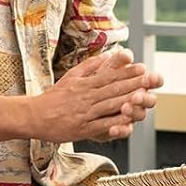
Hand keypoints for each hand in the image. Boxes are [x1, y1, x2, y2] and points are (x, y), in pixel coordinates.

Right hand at [33, 47, 162, 143]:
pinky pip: (101, 125)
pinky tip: (128, 120)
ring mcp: (84, 113)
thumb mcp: (71, 77)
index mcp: (84, 84)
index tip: (142, 68)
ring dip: (128, 101)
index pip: (109, 76)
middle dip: (134, 84)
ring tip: (144, 96)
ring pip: (109, 105)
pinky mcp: (81, 129)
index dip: (127, 72)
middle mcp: (86, 97)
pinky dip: (115, 122)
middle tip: (152, 79)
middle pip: (113, 89)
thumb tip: (107, 56)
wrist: (34, 116)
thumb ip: (89, 67)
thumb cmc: (53, 97)